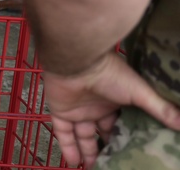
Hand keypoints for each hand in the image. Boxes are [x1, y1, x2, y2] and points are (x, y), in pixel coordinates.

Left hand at [43, 52, 179, 168]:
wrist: (77, 62)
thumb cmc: (110, 75)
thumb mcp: (140, 93)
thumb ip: (160, 109)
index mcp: (115, 102)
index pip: (121, 124)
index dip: (126, 138)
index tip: (133, 153)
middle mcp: (96, 107)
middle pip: (102, 132)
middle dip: (107, 148)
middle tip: (115, 164)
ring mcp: (77, 110)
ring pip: (82, 136)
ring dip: (88, 153)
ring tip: (95, 168)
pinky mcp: (60, 111)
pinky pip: (63, 133)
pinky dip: (67, 148)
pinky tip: (74, 163)